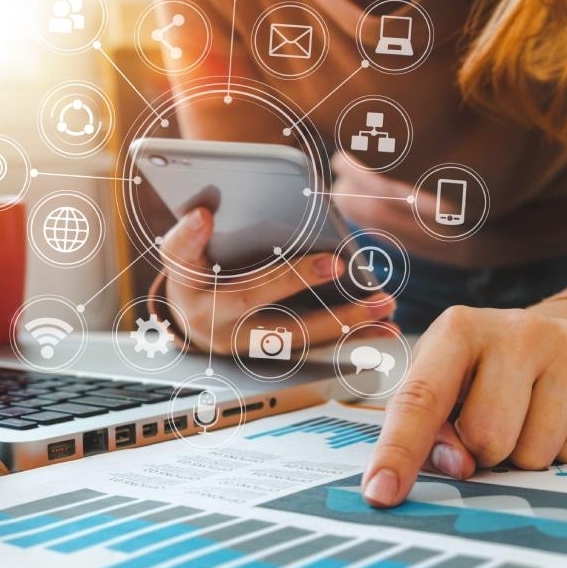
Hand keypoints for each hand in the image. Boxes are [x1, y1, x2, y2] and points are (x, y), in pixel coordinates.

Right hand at [159, 208, 394, 354]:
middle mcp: (219, 328)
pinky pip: (318, 347)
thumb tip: (203, 213)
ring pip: (299, 336)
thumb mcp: (182, 255)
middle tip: (337, 264)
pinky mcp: (278, 354)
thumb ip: (188, 236)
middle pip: (254, 302)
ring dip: (344, 322)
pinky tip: (384, 326)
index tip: (205, 215)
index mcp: (193, 294)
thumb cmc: (195, 278)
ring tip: (383, 303)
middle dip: (298, 284)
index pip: (187, 263)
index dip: (193, 238)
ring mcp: (251, 346)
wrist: (195, 322)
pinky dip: (352, 338)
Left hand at [361, 304, 566, 507]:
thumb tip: (458, 466)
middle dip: (484, 451)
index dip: (398, 451)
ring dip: (523, 455)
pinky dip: (562, 450)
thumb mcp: (444, 388)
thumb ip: (430, 431)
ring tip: (524, 417)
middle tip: (491, 422)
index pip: (420, 399)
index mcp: (457, 329)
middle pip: (486, 438)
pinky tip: (558, 414)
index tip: (380, 494)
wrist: (554, 336)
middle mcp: (515, 328)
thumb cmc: (481, 372)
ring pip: (534, 453)